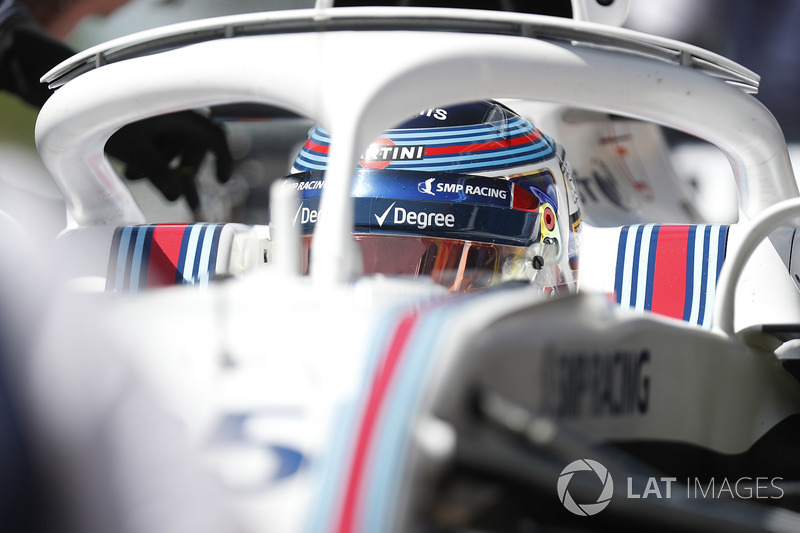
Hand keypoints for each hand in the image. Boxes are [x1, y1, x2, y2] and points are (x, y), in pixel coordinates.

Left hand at [104, 111, 232, 211]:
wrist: (75, 94)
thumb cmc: (104, 114)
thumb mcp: (134, 150)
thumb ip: (159, 175)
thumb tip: (176, 197)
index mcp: (181, 113)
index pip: (214, 137)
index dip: (222, 160)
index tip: (220, 182)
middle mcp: (175, 111)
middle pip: (191, 148)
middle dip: (181, 174)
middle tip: (179, 198)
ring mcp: (161, 114)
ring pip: (172, 147)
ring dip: (161, 167)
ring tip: (133, 178)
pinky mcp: (146, 116)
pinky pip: (157, 141)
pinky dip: (150, 156)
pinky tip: (129, 166)